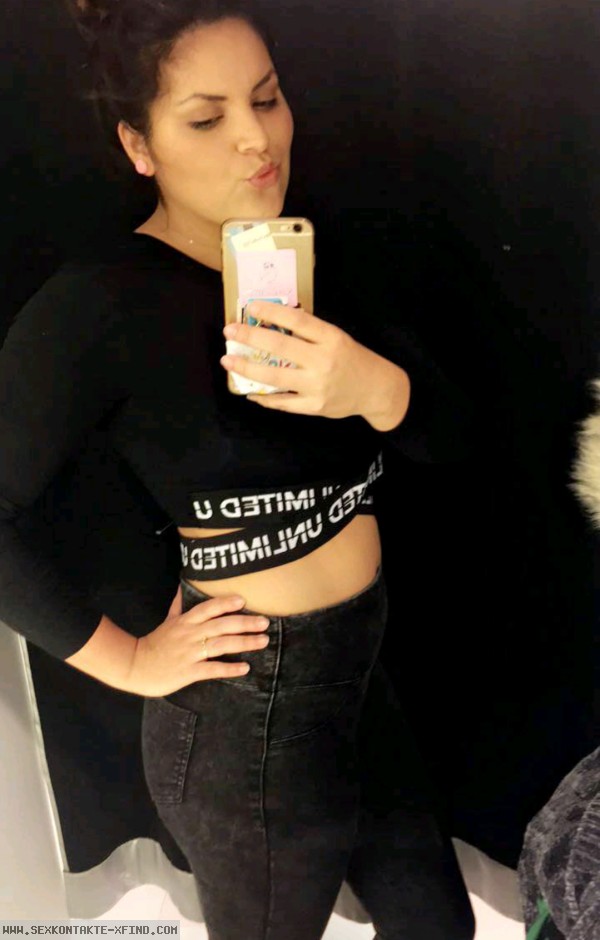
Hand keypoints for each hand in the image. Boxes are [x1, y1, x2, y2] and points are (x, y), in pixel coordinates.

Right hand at [127, 586, 269, 696]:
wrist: (135, 665)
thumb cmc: (155, 642)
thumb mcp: (167, 620)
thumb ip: (178, 605)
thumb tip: (182, 588)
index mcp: (186, 621)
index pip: (208, 608)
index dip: (226, 603)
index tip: (244, 600)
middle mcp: (190, 634)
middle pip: (221, 625)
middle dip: (245, 623)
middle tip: (265, 622)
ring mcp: (190, 653)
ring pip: (221, 645)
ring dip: (244, 643)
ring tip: (263, 641)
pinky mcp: (188, 672)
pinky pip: (212, 669)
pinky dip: (229, 668)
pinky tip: (245, 668)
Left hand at [221, 301, 409, 429]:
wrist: (377, 389)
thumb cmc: (352, 359)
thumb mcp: (337, 338)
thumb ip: (310, 333)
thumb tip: (272, 322)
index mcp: (330, 338)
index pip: (297, 321)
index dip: (272, 312)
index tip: (251, 306)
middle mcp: (324, 361)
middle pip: (281, 348)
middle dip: (251, 337)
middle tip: (229, 331)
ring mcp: (318, 386)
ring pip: (275, 378)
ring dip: (248, 368)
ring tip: (229, 361)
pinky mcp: (316, 406)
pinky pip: (284, 403)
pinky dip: (265, 398)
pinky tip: (251, 392)